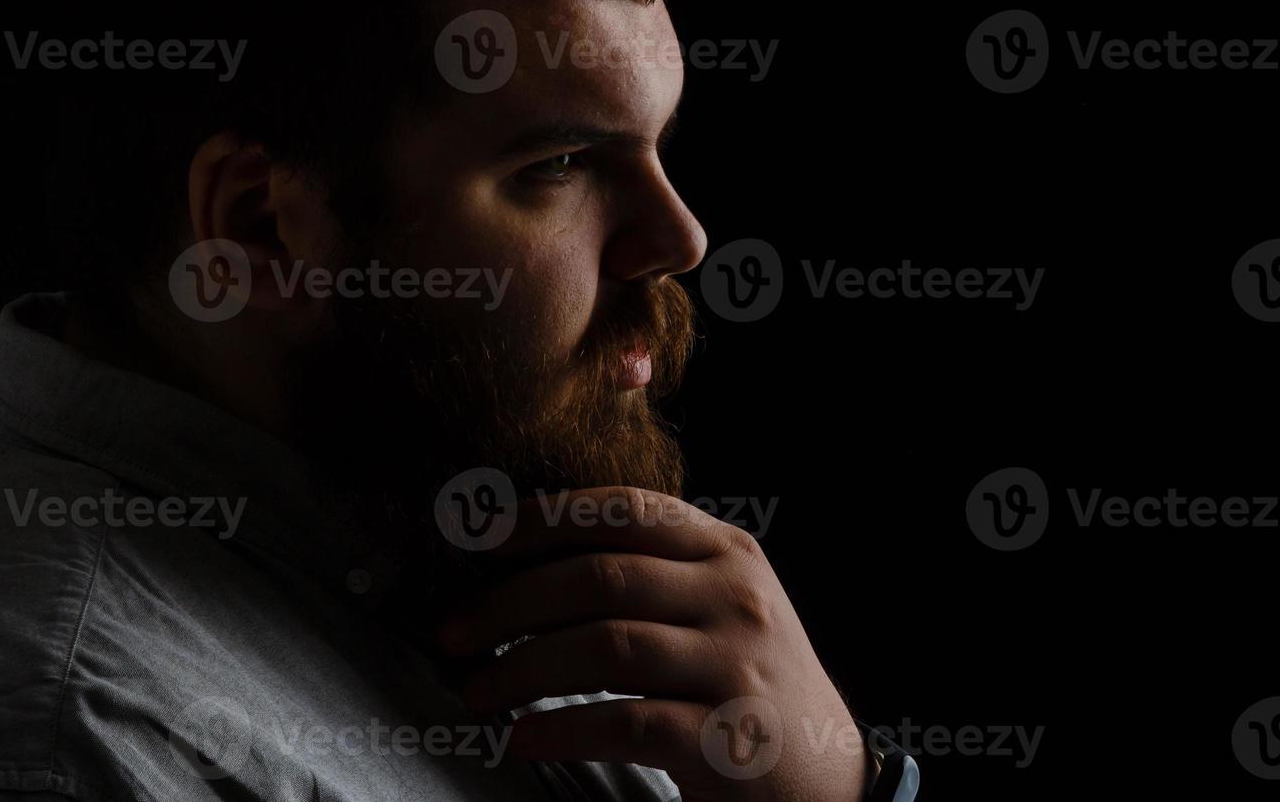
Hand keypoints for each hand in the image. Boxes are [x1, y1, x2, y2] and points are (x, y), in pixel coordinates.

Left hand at [435, 486, 871, 801]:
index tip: (483, 539)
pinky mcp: (727, 739)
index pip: (625, 510)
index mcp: (728, 552)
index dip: (545, 518)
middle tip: (454, 632)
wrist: (829, 777)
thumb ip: (651, 571)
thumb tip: (528, 561)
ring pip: (605, 646)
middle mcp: (736, 598)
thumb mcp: (720, 605)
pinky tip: (523, 737)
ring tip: (477, 690)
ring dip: (522, 667)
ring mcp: (736, 666)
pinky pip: (625, 722)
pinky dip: (561, 728)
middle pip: (600, 577)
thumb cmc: (748, 682)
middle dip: (509, 603)